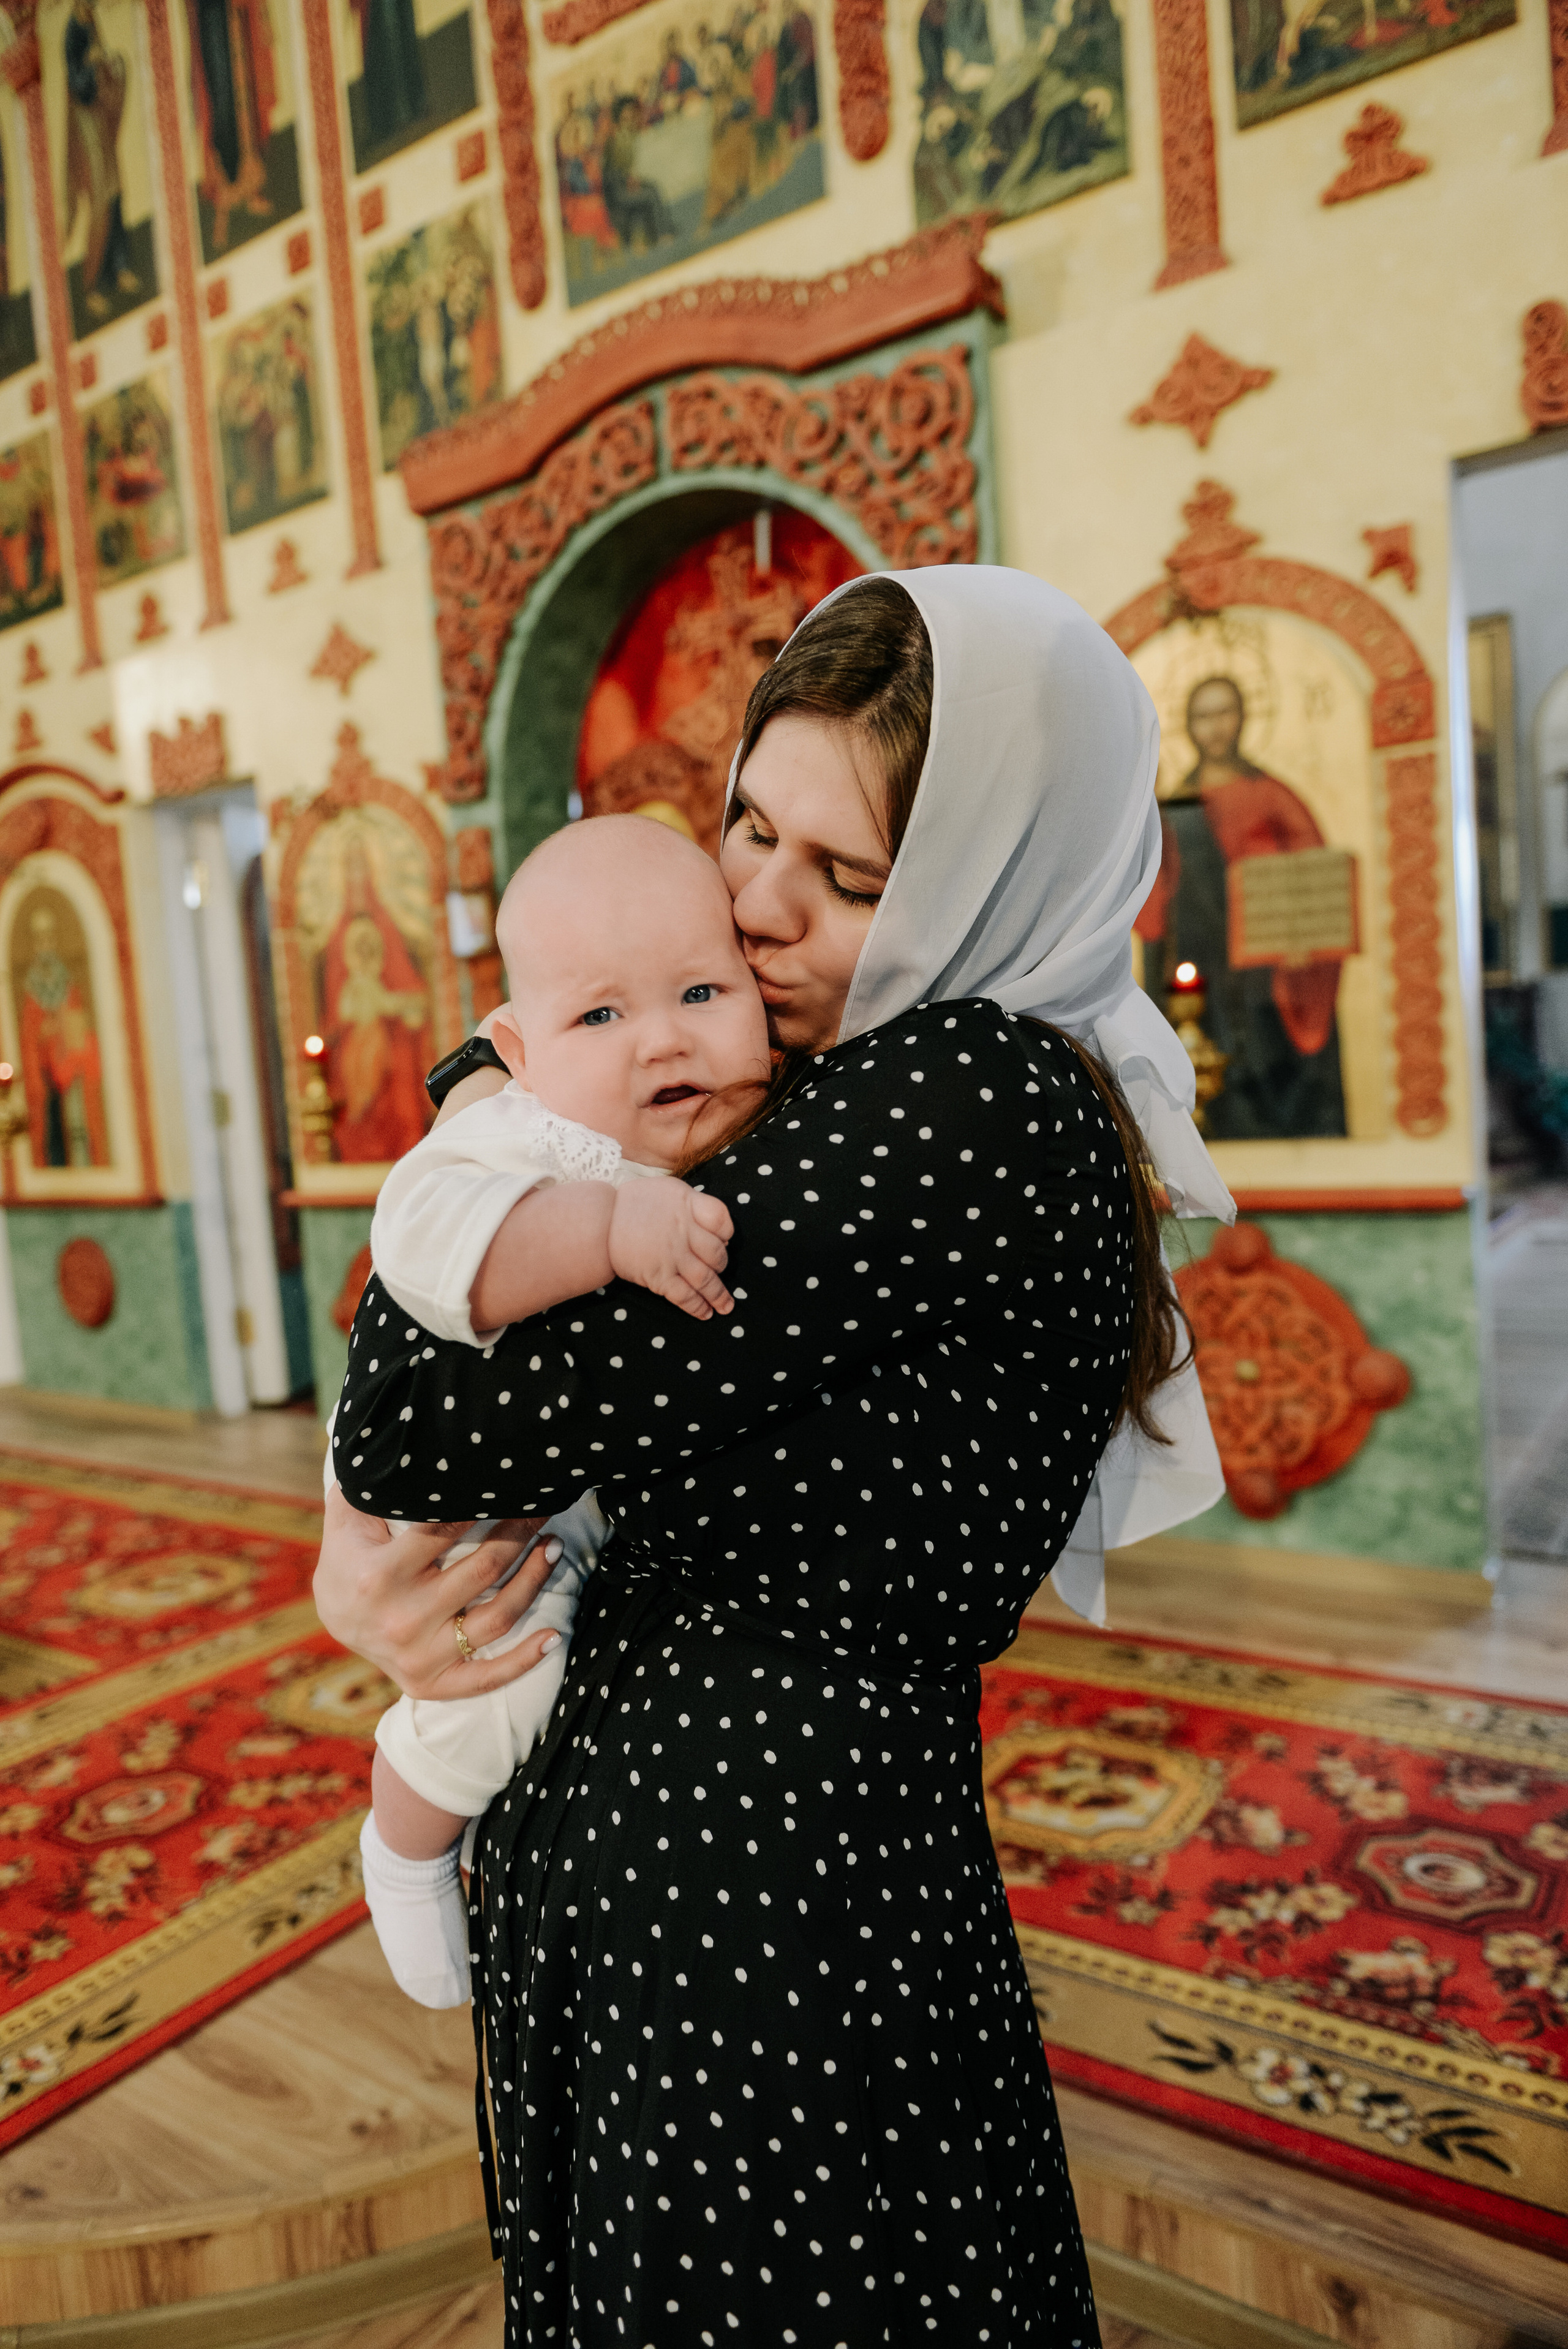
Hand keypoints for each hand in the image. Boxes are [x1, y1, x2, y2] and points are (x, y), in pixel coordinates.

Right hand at [313, 1486, 563, 1697]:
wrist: (335, 1623)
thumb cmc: (351, 1560)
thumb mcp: (349, 1520)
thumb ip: (368, 1485)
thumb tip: (387, 1442)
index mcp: (381, 1576)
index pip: (443, 1532)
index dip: (482, 1504)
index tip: (509, 1484)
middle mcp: (402, 1619)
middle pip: (483, 1570)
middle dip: (520, 1533)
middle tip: (541, 1509)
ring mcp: (420, 1656)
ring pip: (497, 1617)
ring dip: (534, 1580)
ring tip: (554, 1548)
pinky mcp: (432, 1684)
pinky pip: (486, 1677)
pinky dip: (524, 1661)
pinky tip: (554, 1636)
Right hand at [607, 1178, 733, 1319]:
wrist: (600, 1222)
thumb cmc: (635, 1203)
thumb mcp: (668, 1190)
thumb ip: (692, 1203)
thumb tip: (713, 1226)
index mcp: (687, 1205)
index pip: (721, 1219)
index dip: (726, 1232)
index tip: (723, 1239)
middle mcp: (684, 1232)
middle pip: (717, 1253)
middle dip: (722, 1265)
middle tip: (719, 1270)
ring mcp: (673, 1256)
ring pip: (705, 1279)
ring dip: (718, 1295)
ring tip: (726, 1306)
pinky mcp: (659, 1277)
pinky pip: (684, 1296)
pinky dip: (697, 1307)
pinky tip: (706, 1313)